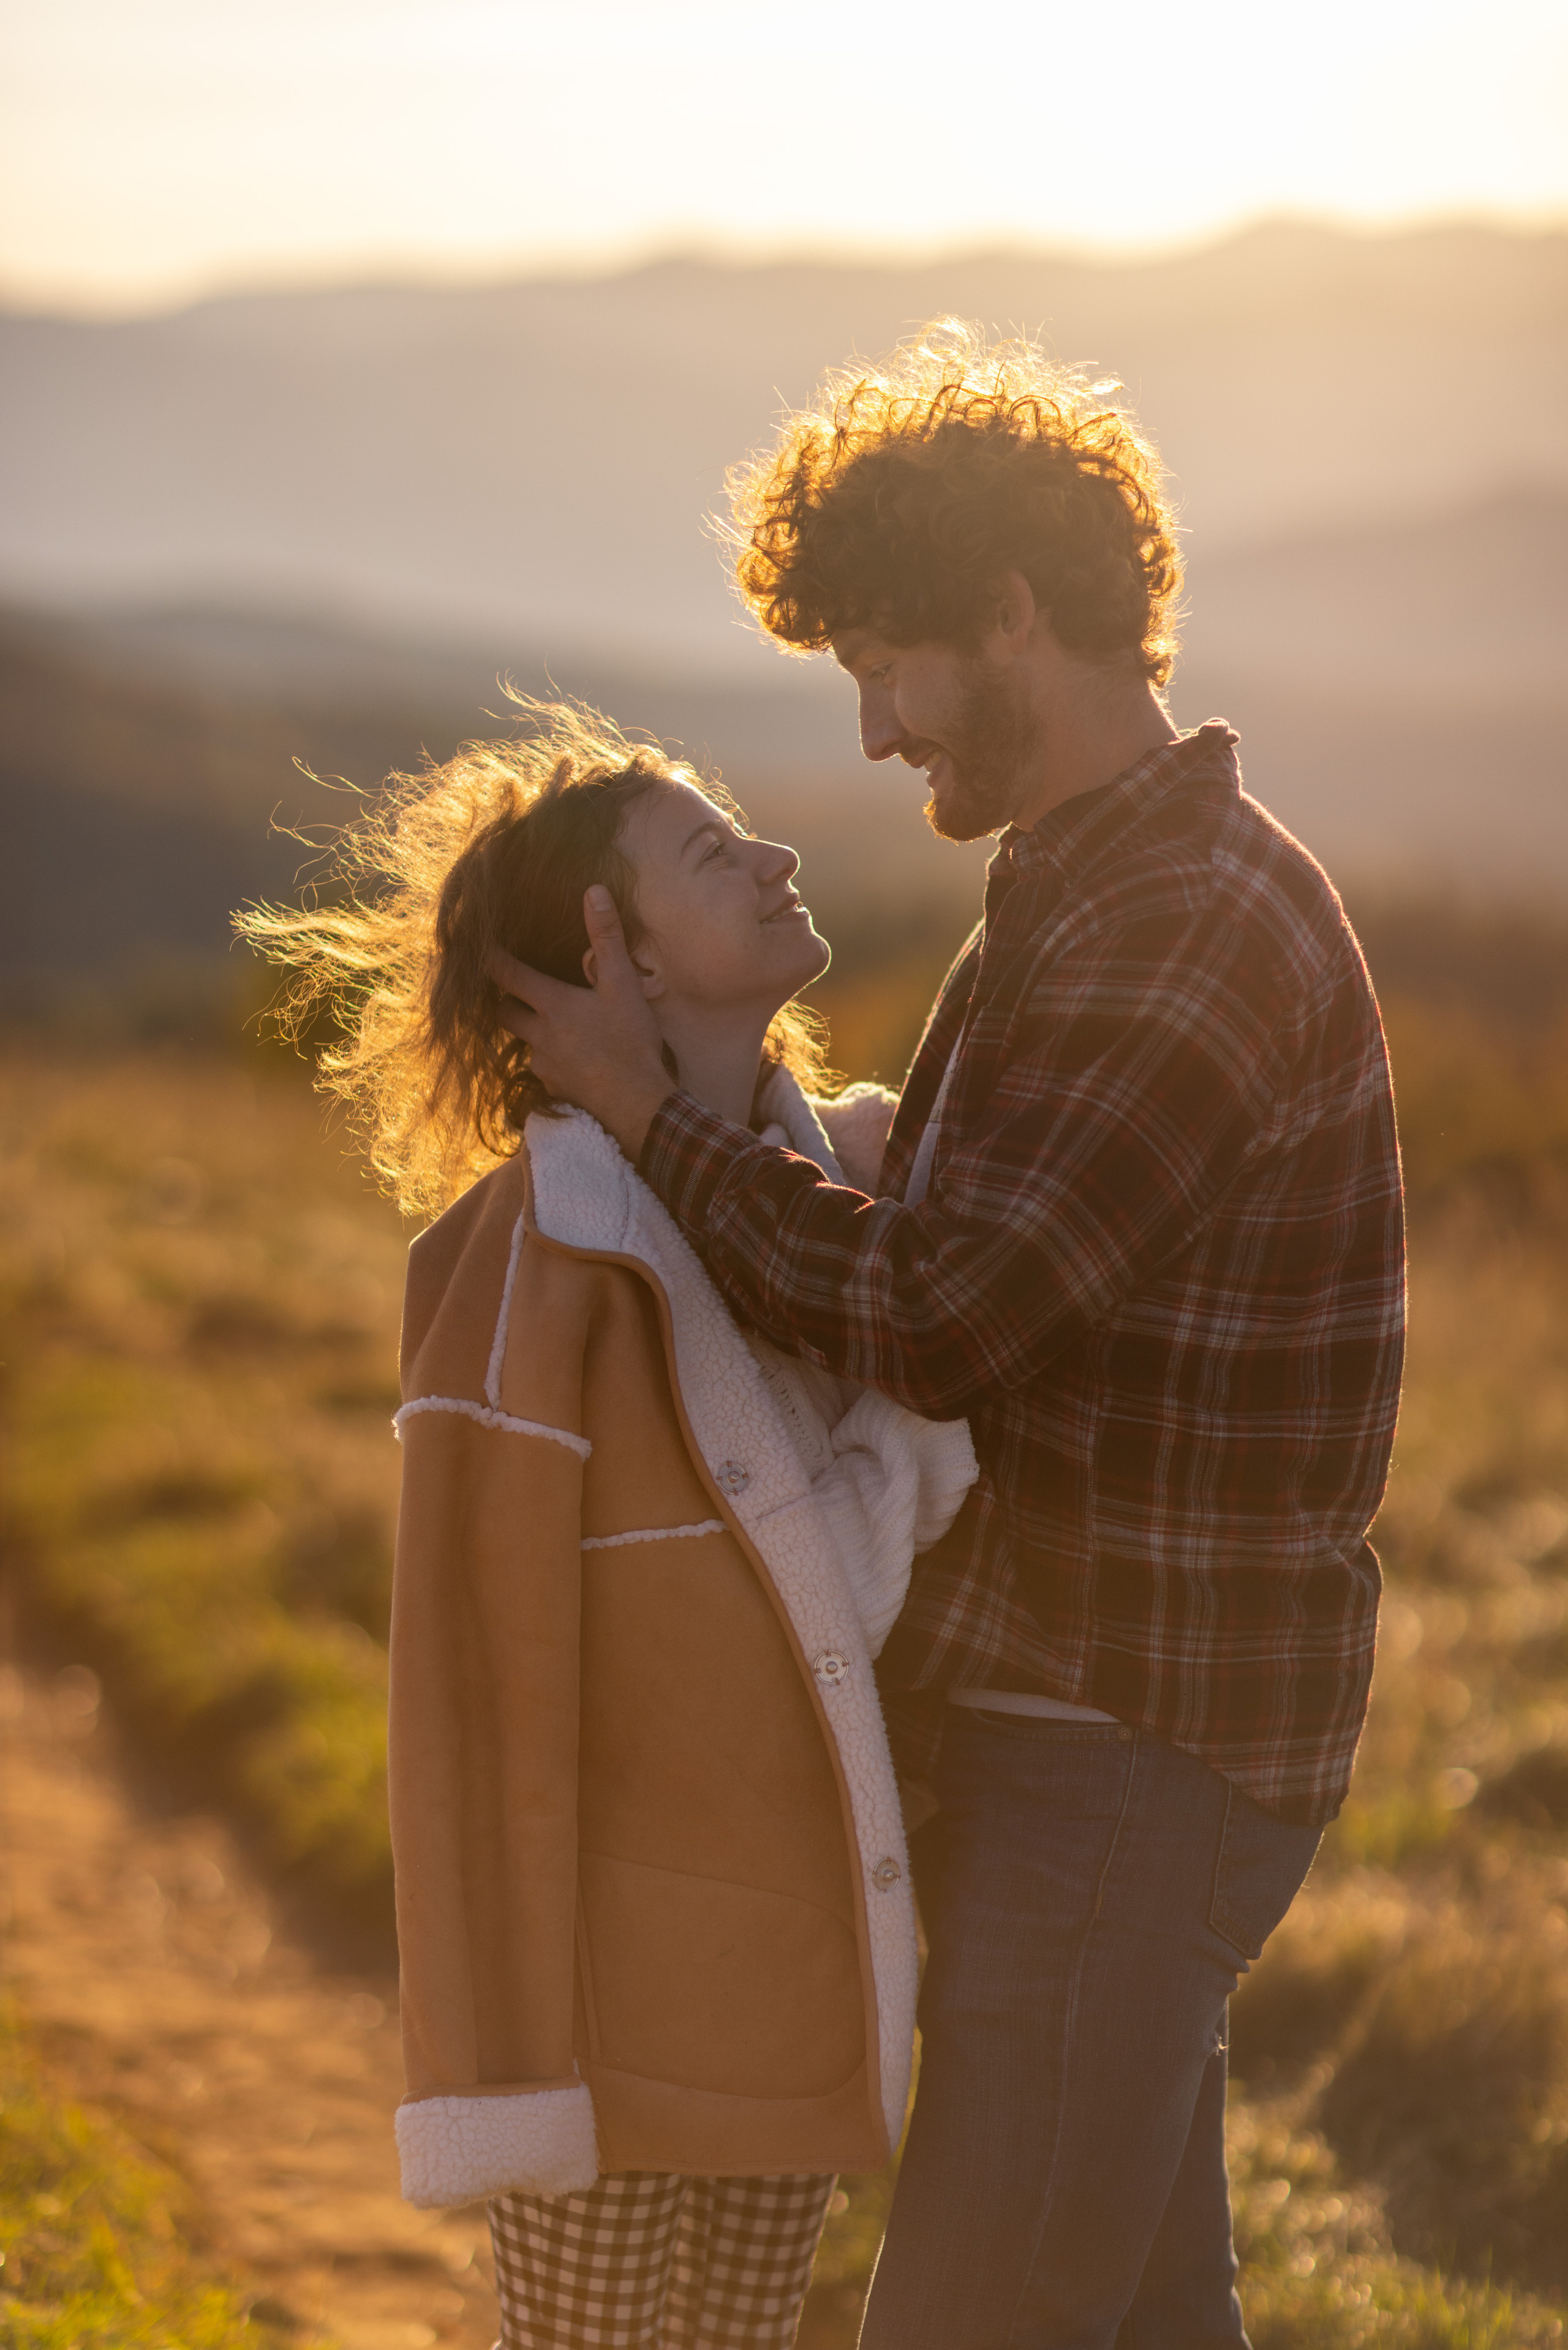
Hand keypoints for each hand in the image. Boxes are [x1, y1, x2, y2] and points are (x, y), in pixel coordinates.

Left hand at [492, 887, 675, 1159]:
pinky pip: (542, 1070)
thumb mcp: (623, 983)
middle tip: (513, 990)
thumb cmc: (630, 1040)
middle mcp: (539, 1035)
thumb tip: (594, 891)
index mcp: (552, 1004)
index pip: (506, 975)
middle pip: (504, 1013)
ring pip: (525, 1043)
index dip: (488, 958)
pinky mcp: (553, 1090)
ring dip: (532, 1032)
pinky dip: (552, 1061)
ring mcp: (543, 1065)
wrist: (637, 1103)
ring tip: (554, 1027)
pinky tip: (573, 1061)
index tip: (475, 947)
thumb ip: (606, 937)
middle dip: (504, 1000)